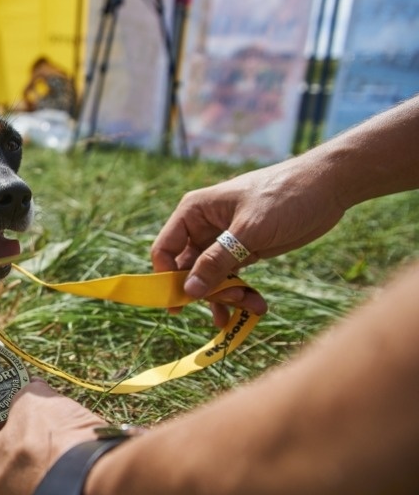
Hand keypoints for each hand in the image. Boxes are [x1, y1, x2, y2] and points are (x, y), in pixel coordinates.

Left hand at [0, 379, 106, 494]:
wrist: (100, 486)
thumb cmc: (51, 445)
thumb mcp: (31, 404)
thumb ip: (21, 393)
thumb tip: (28, 385)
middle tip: (3, 386)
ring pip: (10, 451)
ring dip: (19, 422)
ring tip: (31, 394)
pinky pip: (33, 462)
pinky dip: (39, 439)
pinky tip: (53, 414)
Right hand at [151, 159, 345, 323]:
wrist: (329, 187)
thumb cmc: (284, 197)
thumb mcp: (249, 231)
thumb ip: (216, 261)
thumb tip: (189, 291)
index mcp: (194, 212)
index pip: (165, 249)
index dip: (166, 277)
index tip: (179, 304)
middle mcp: (204, 228)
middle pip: (188, 270)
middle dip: (206, 291)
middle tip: (231, 304)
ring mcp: (224, 242)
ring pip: (212, 278)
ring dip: (227, 297)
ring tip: (251, 306)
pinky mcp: (244, 252)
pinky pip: (233, 278)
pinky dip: (242, 294)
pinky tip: (257, 306)